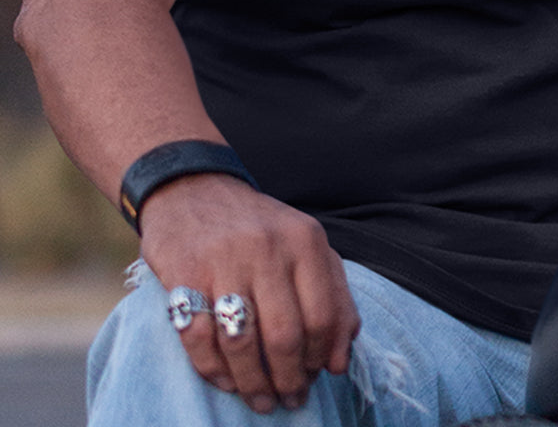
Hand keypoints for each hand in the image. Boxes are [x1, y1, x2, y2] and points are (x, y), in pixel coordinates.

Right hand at [139, 174, 359, 413]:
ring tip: (261, 400)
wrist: (193, 189)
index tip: (317, 376)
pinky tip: (227, 382)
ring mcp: (224, 261)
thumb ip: (334, 296)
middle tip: (290, 400)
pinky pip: (199, 339)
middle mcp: (269, 248)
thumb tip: (340, 361)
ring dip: (253, 384)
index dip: (322, 356)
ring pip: (242, 344)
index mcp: (306, 240)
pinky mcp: (184, 275)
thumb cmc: (259, 228)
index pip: (324, 316)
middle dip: (290, 379)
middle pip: (285, 336)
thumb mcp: (306, 246)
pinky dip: (214, 371)